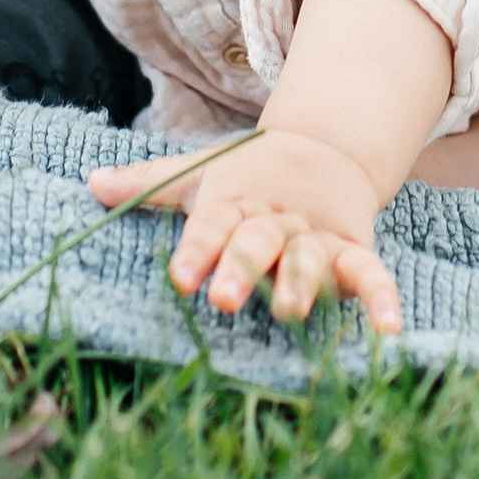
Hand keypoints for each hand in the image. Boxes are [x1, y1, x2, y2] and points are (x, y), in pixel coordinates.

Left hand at [93, 127, 404, 332]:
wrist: (324, 148)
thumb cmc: (247, 178)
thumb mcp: (201, 175)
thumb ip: (150, 184)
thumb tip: (91, 181)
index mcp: (236, 200)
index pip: (212, 223)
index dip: (197, 249)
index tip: (180, 276)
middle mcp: (276, 218)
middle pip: (258, 240)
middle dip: (244, 267)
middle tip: (226, 298)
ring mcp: (316, 235)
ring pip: (309, 257)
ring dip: (300, 280)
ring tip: (289, 310)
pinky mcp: (352, 251)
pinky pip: (370, 275)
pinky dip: (382, 298)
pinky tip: (387, 329)